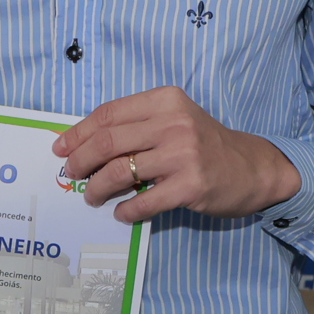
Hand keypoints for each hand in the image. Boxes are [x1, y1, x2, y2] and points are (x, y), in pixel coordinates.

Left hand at [57, 88, 301, 225]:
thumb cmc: (205, 144)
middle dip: (80, 162)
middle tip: (72, 176)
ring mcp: (184, 154)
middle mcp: (174, 123)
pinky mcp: (191, 185)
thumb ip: (138, 126)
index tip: (61, 149)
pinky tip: (123, 213)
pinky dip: (126, 211)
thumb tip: (84, 145)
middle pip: (108, 142)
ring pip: (119, 172)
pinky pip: (143, 201)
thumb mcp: (175, 120)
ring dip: (97, 189)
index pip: (109, 114)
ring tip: (93, 196)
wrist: (251, 168)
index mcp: (166, 100)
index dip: (78, 133)